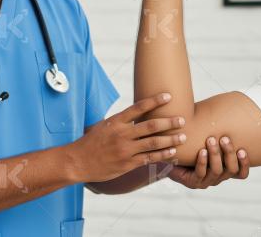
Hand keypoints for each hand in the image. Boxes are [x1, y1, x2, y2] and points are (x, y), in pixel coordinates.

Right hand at [68, 93, 186, 182]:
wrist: (77, 162)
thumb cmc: (90, 143)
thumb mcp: (103, 126)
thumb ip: (120, 121)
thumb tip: (135, 114)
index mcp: (116, 121)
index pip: (139, 107)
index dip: (155, 101)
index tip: (169, 96)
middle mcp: (122, 134)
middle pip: (151, 126)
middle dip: (169, 122)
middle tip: (182, 119)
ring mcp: (126, 150)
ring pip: (154, 143)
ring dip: (171, 140)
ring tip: (183, 137)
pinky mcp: (127, 164)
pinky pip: (149, 158)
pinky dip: (162, 155)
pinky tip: (172, 152)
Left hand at [167, 136, 249, 188]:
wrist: (172, 156)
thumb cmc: (194, 146)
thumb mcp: (208, 139)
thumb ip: (219, 132)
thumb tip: (231, 111)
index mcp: (225, 170)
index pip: (241, 174)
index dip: (244, 163)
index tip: (242, 149)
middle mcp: (218, 178)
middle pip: (231, 170)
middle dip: (229, 153)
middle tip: (224, 138)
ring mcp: (206, 181)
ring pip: (217, 171)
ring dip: (215, 155)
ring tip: (211, 140)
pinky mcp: (193, 182)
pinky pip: (201, 173)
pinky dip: (202, 161)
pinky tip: (201, 151)